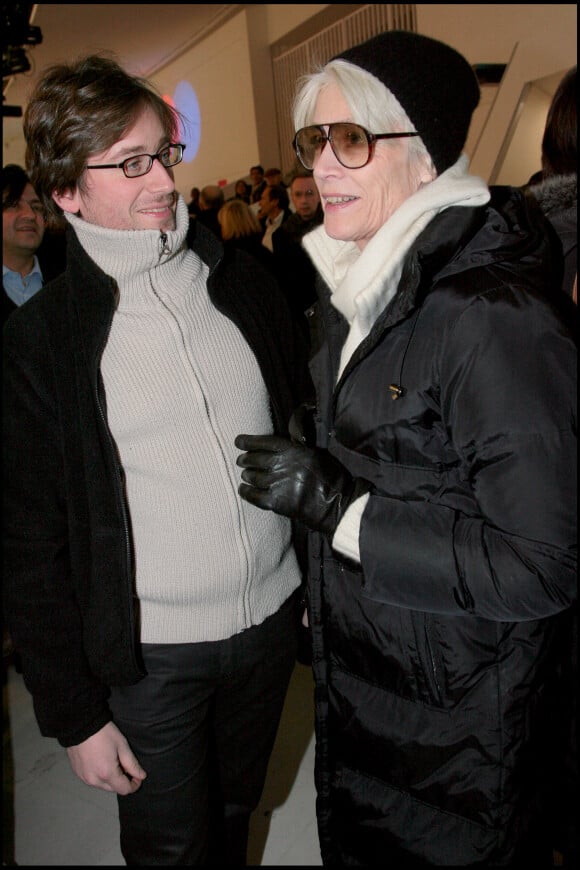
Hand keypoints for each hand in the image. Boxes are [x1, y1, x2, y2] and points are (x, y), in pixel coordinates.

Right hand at [66, 721, 146, 794]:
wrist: (81, 724)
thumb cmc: (103, 733)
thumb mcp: (122, 746)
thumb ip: (132, 764)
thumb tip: (141, 776)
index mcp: (107, 773)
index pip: (124, 790)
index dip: (134, 785)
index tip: (137, 776)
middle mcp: (94, 780)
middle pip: (113, 789)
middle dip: (122, 780)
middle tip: (124, 764)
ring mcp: (84, 777)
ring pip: (102, 785)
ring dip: (110, 778)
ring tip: (111, 760)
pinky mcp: (78, 773)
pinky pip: (92, 779)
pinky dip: (99, 775)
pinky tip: (101, 761)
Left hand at [235, 434, 368, 535]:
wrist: (338, 504)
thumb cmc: (332, 478)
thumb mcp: (316, 454)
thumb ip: (298, 449)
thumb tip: (284, 445)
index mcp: (294, 451)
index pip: (265, 442)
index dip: (249, 441)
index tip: (238, 441)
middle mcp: (283, 465)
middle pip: (255, 459)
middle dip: (245, 460)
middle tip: (241, 461)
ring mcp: (279, 484)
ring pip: (253, 477)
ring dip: (247, 475)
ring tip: (245, 475)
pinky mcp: (277, 502)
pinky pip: (255, 496)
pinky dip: (246, 492)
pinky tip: (243, 489)